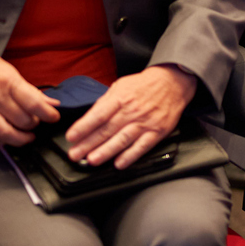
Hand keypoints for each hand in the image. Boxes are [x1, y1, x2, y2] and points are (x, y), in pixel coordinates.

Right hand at [0, 40, 59, 145]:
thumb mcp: (11, 71)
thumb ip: (31, 90)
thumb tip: (52, 103)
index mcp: (8, 82)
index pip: (33, 103)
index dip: (48, 114)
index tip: (54, 117)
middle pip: (23, 121)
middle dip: (34, 124)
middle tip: (36, 121)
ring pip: (7, 134)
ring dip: (21, 138)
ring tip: (27, 135)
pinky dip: (3, 141)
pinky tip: (9, 136)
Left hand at [65, 65, 197, 168]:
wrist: (172, 82)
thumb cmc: (144, 85)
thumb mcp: (121, 86)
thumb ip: (106, 102)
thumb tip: (89, 118)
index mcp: (121, 97)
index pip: (98, 114)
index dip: (83, 126)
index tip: (71, 137)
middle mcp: (132, 110)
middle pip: (107, 129)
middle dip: (88, 143)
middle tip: (75, 154)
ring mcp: (145, 122)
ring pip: (123, 139)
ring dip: (106, 151)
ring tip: (92, 160)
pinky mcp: (157, 131)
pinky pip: (142, 146)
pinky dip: (130, 156)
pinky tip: (119, 163)